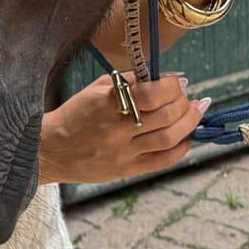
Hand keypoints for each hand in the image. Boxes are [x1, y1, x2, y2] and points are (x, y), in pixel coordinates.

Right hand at [41, 70, 210, 186]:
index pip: (152, 93)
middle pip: (166, 115)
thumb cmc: (75, 114)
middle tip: (189, 97)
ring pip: (169, 138)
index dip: (173, 86)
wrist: (52, 150)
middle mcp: (118, 128)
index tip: (179, 82)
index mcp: (109, 103)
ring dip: (189, 123)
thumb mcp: (98, 88)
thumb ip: (132, 81)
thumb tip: (168, 78)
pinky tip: (186, 138)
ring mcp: (124, 152)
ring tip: (196, 112)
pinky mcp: (127, 170)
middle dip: (185, 103)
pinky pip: (162, 161)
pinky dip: (181, 149)